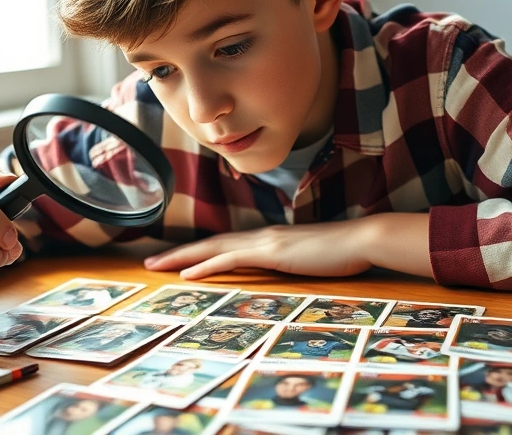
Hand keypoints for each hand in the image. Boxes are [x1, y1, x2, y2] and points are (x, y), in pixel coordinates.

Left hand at [143, 213, 432, 279]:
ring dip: (182, 257)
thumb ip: (290, 262)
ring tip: (157, 265)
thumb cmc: (340, 251)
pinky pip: (231, 259)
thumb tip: (281, 269)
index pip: (225, 246)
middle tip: (150, 261)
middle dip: (178, 253)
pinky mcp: (271, 252)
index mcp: (268, 240)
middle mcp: (260, 237)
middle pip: (210, 244)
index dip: (199, 252)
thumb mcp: (308, 259)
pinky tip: (188, 273)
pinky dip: (207, 265)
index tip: (176, 260)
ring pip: (213, 249)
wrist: (361, 239)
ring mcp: (264, 243)